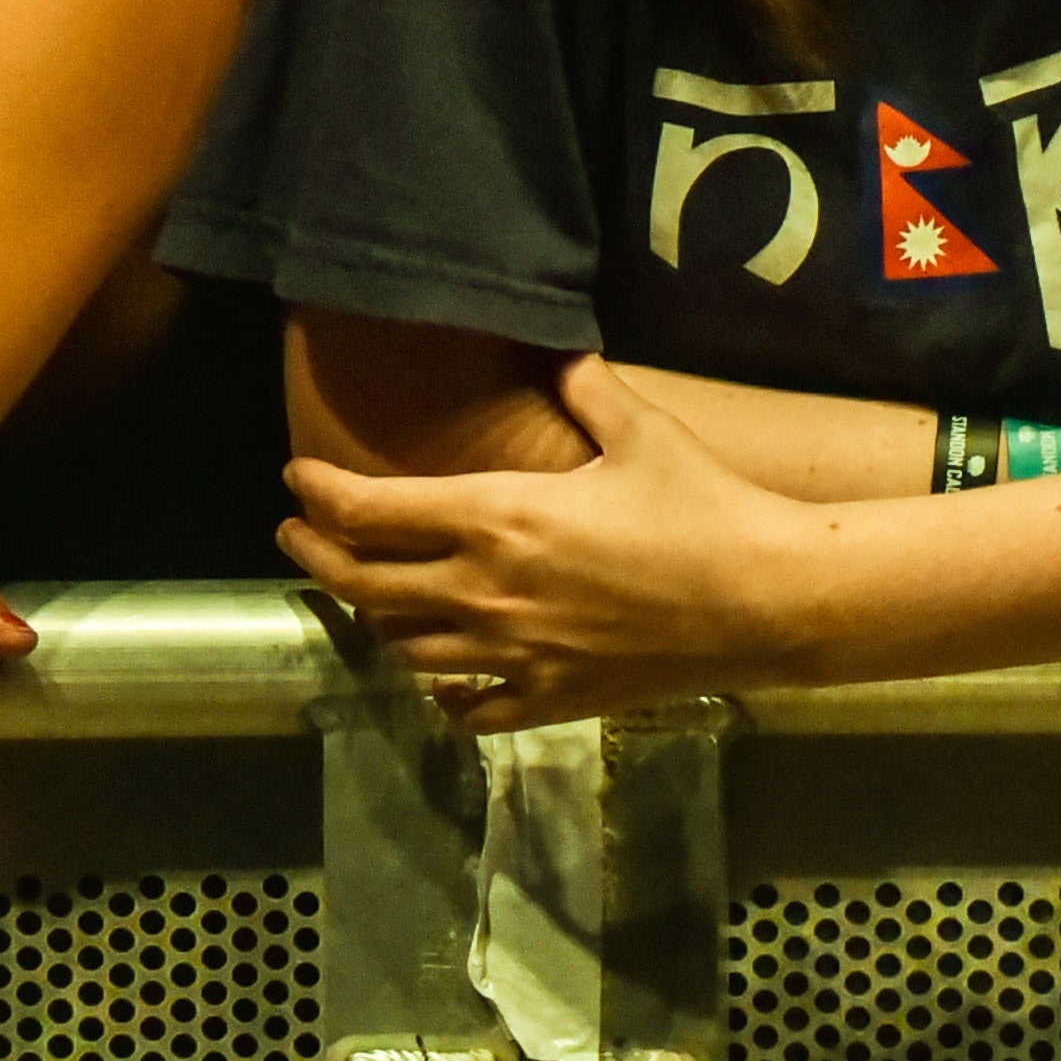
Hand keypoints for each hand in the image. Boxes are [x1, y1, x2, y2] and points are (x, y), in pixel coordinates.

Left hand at [281, 355, 806, 729]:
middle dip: (316, 555)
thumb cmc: (705, 507)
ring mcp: (511, 654)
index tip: (297, 480)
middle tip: (297, 536)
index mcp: (499, 518)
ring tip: (372, 597)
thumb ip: (590, 390)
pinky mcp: (547, 698)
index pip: (373, 510)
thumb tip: (562, 353)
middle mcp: (484, 591)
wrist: (764, 599)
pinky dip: (446, 693)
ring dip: (377, 619)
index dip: (322, 493)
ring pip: (404, 647)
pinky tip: (446, 682)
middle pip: (363, 584)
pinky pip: (469, 706)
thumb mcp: (646, 433)